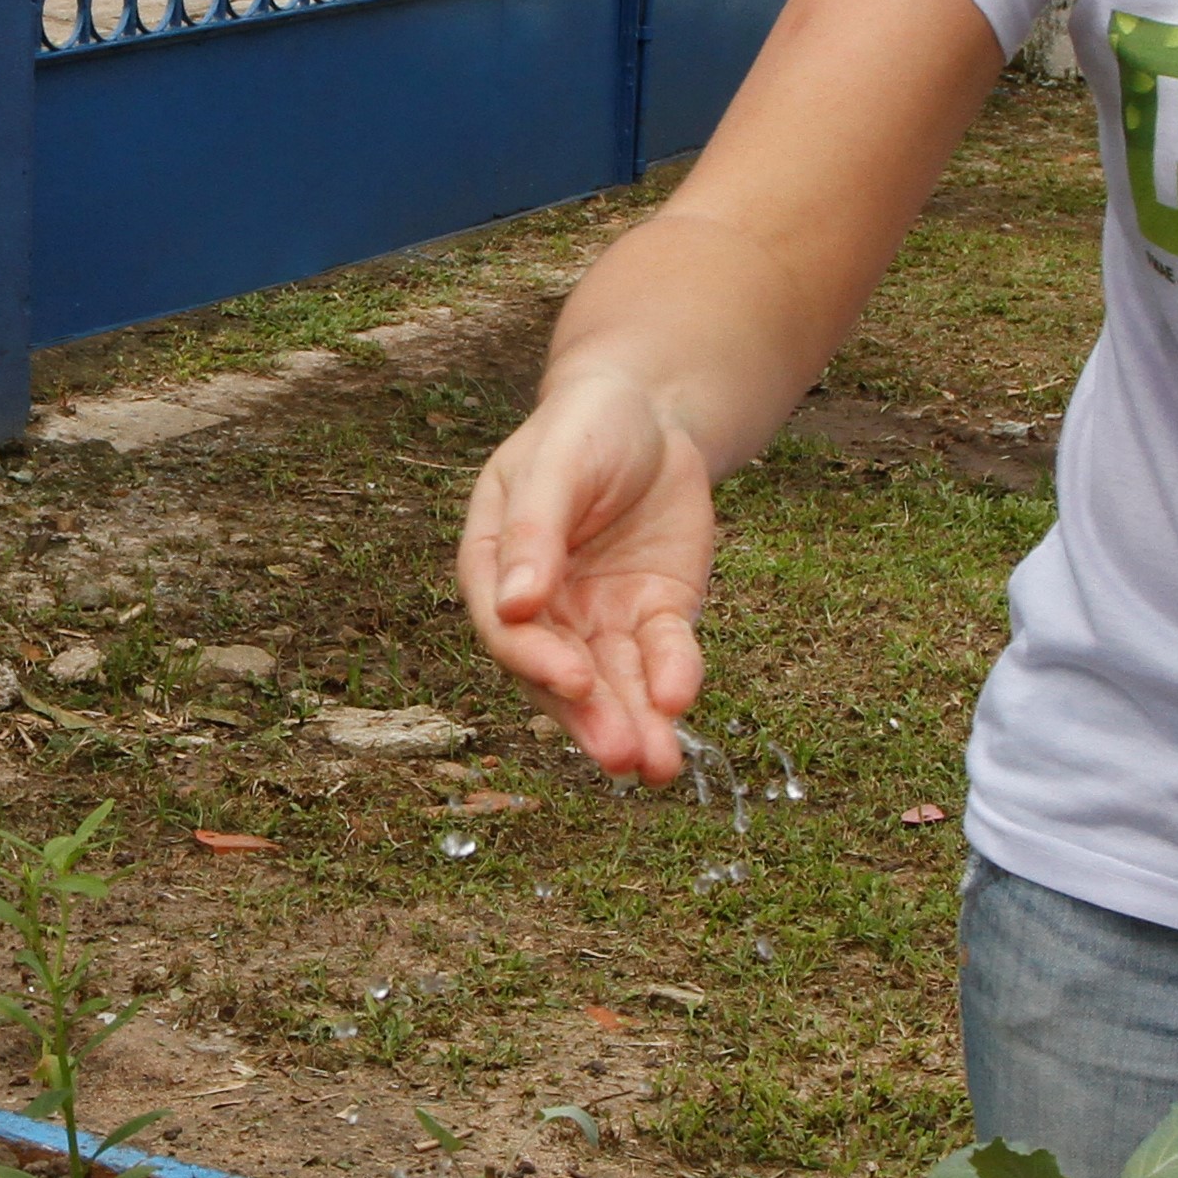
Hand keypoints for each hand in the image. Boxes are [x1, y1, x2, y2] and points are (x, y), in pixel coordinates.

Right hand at [460, 368, 717, 783]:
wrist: (652, 411)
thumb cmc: (586, 426)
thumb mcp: (556, 462)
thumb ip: (534, 529)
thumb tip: (512, 606)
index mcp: (495, 567)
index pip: (507, 631)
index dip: (537, 660)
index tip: (573, 681)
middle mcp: (543, 607)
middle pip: (562, 675)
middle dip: (593, 718)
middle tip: (622, 755)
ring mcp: (600, 617)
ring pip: (615, 683)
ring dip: (635, 723)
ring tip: (659, 765)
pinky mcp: (654, 615)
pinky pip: (664, 656)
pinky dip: (674, 679)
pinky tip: (682, 702)